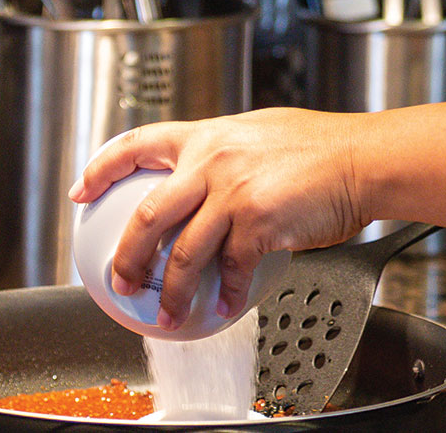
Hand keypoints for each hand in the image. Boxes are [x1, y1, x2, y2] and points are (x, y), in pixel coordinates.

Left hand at [67, 109, 366, 329]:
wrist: (363, 158)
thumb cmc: (324, 148)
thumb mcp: (261, 133)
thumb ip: (227, 154)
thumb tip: (208, 180)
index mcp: (209, 136)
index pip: (138, 143)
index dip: (101, 168)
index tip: (82, 189)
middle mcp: (213, 161)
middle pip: (146, 214)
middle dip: (126, 256)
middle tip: (122, 280)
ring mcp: (233, 192)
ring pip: (181, 254)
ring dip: (172, 293)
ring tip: (169, 313)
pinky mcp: (257, 222)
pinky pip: (231, 270)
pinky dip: (229, 294)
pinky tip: (229, 304)